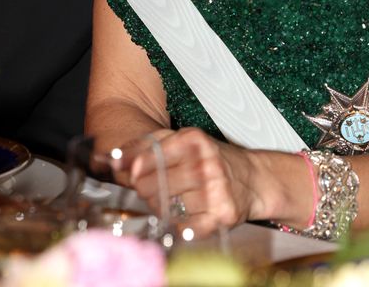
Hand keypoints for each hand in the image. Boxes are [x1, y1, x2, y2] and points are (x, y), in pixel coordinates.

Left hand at [128, 127, 263, 237]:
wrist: (253, 178)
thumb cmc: (211, 159)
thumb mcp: (184, 141)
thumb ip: (149, 144)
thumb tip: (115, 159)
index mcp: (193, 140)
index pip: (149, 158)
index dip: (135, 169)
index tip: (131, 173)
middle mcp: (205, 163)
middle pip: (153, 186)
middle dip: (147, 190)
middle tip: (154, 188)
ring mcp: (214, 190)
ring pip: (166, 208)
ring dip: (163, 208)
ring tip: (175, 199)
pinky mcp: (222, 215)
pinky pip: (186, 227)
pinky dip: (180, 225)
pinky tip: (185, 216)